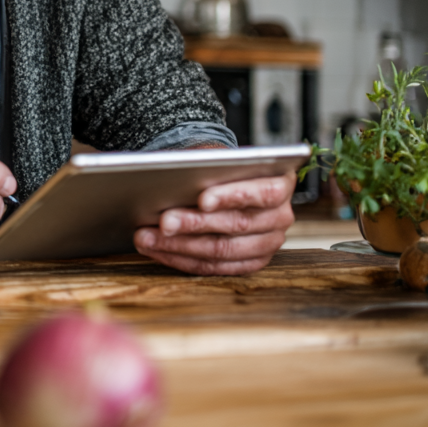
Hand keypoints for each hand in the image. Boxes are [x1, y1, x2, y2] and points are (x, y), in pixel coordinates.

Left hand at [133, 171, 295, 275]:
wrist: (225, 182)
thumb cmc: (219, 168)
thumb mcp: (217, 158)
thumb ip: (205, 165)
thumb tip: (169, 173)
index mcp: (280, 184)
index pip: (263, 192)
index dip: (233, 196)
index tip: (202, 199)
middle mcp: (280, 217)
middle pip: (236, 224)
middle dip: (195, 223)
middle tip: (163, 221)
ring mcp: (267, 244)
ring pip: (222, 250)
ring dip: (179, 245)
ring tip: (147, 237)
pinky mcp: (250, 263)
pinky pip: (214, 267)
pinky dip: (181, 259)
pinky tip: (156, 249)